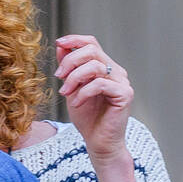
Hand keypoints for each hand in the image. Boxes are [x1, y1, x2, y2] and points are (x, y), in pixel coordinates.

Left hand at [55, 34, 133, 162]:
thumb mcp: (72, 89)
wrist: (98, 142)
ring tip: (65, 93)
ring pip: (95, 66)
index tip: (59, 43)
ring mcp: (122, 82)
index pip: (92, 43)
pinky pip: (100, 84)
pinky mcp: (125, 94)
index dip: (75, 39)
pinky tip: (76, 103)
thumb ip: (69, 69)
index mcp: (105, 67)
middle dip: (70, 61)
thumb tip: (61, 46)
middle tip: (58, 76)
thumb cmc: (87, 117)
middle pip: (92, 50)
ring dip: (74, 78)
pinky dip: (84, 92)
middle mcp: (116, 71)